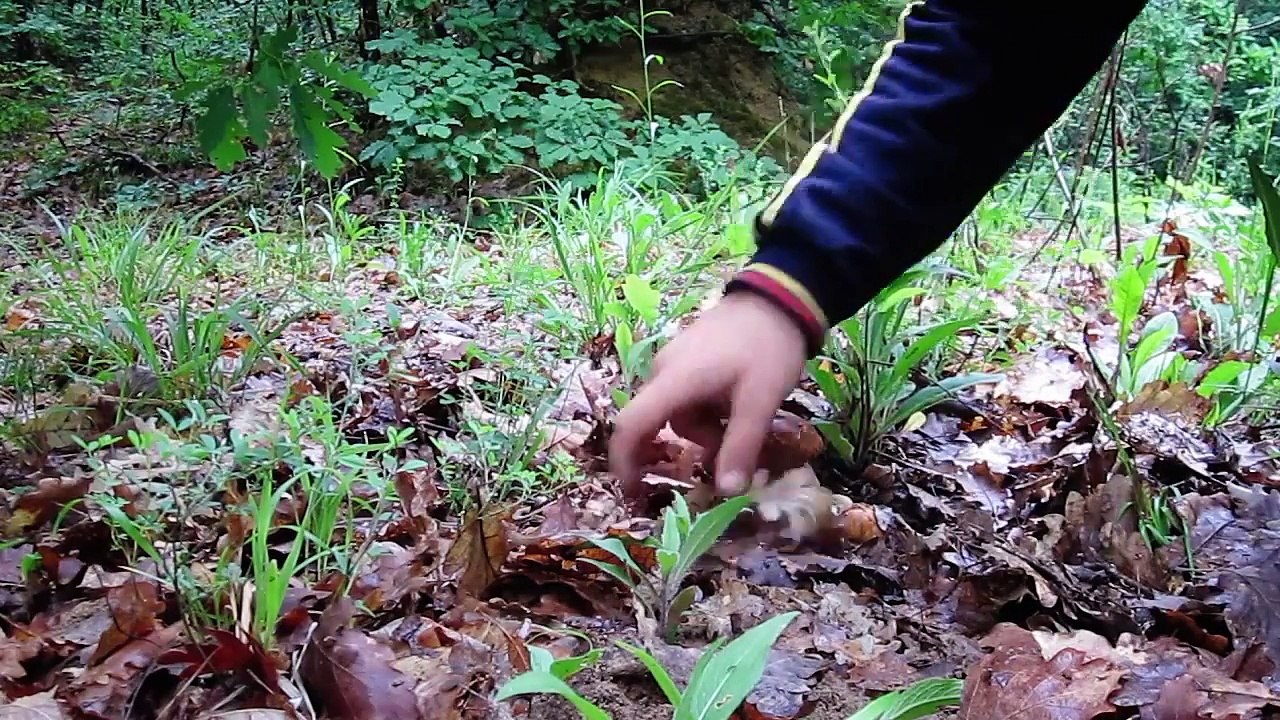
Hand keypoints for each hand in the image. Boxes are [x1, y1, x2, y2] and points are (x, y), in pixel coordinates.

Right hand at [610, 290, 807, 497]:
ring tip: (744, 418)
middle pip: (661, 422)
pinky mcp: (687, 356)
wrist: (780, 297)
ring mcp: (674, 360)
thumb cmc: (767, 348)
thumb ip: (740, 447)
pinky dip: (708, 409)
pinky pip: (687, 395)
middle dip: (694, 444)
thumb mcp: (760, 402)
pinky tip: (736, 401)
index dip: (625, 462)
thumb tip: (727, 492)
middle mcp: (664, 370)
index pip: (632, 425)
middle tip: (729, 457)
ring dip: (706, 427)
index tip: (633, 491)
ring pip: (679, 412)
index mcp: (675, 380)